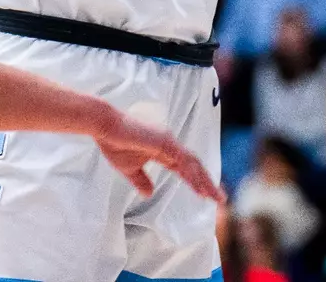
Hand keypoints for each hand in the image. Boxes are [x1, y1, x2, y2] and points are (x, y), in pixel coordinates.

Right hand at [95, 111, 224, 201]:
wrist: (105, 127)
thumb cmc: (115, 143)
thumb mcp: (129, 169)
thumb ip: (141, 180)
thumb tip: (149, 194)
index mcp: (163, 150)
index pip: (185, 168)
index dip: (196, 181)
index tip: (206, 195)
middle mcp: (170, 144)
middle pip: (194, 165)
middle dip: (207, 182)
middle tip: (220, 199)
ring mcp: (169, 141)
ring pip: (193, 164)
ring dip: (204, 181)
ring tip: (214, 197)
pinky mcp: (165, 142)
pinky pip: (184, 161)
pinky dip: (193, 175)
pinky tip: (199, 187)